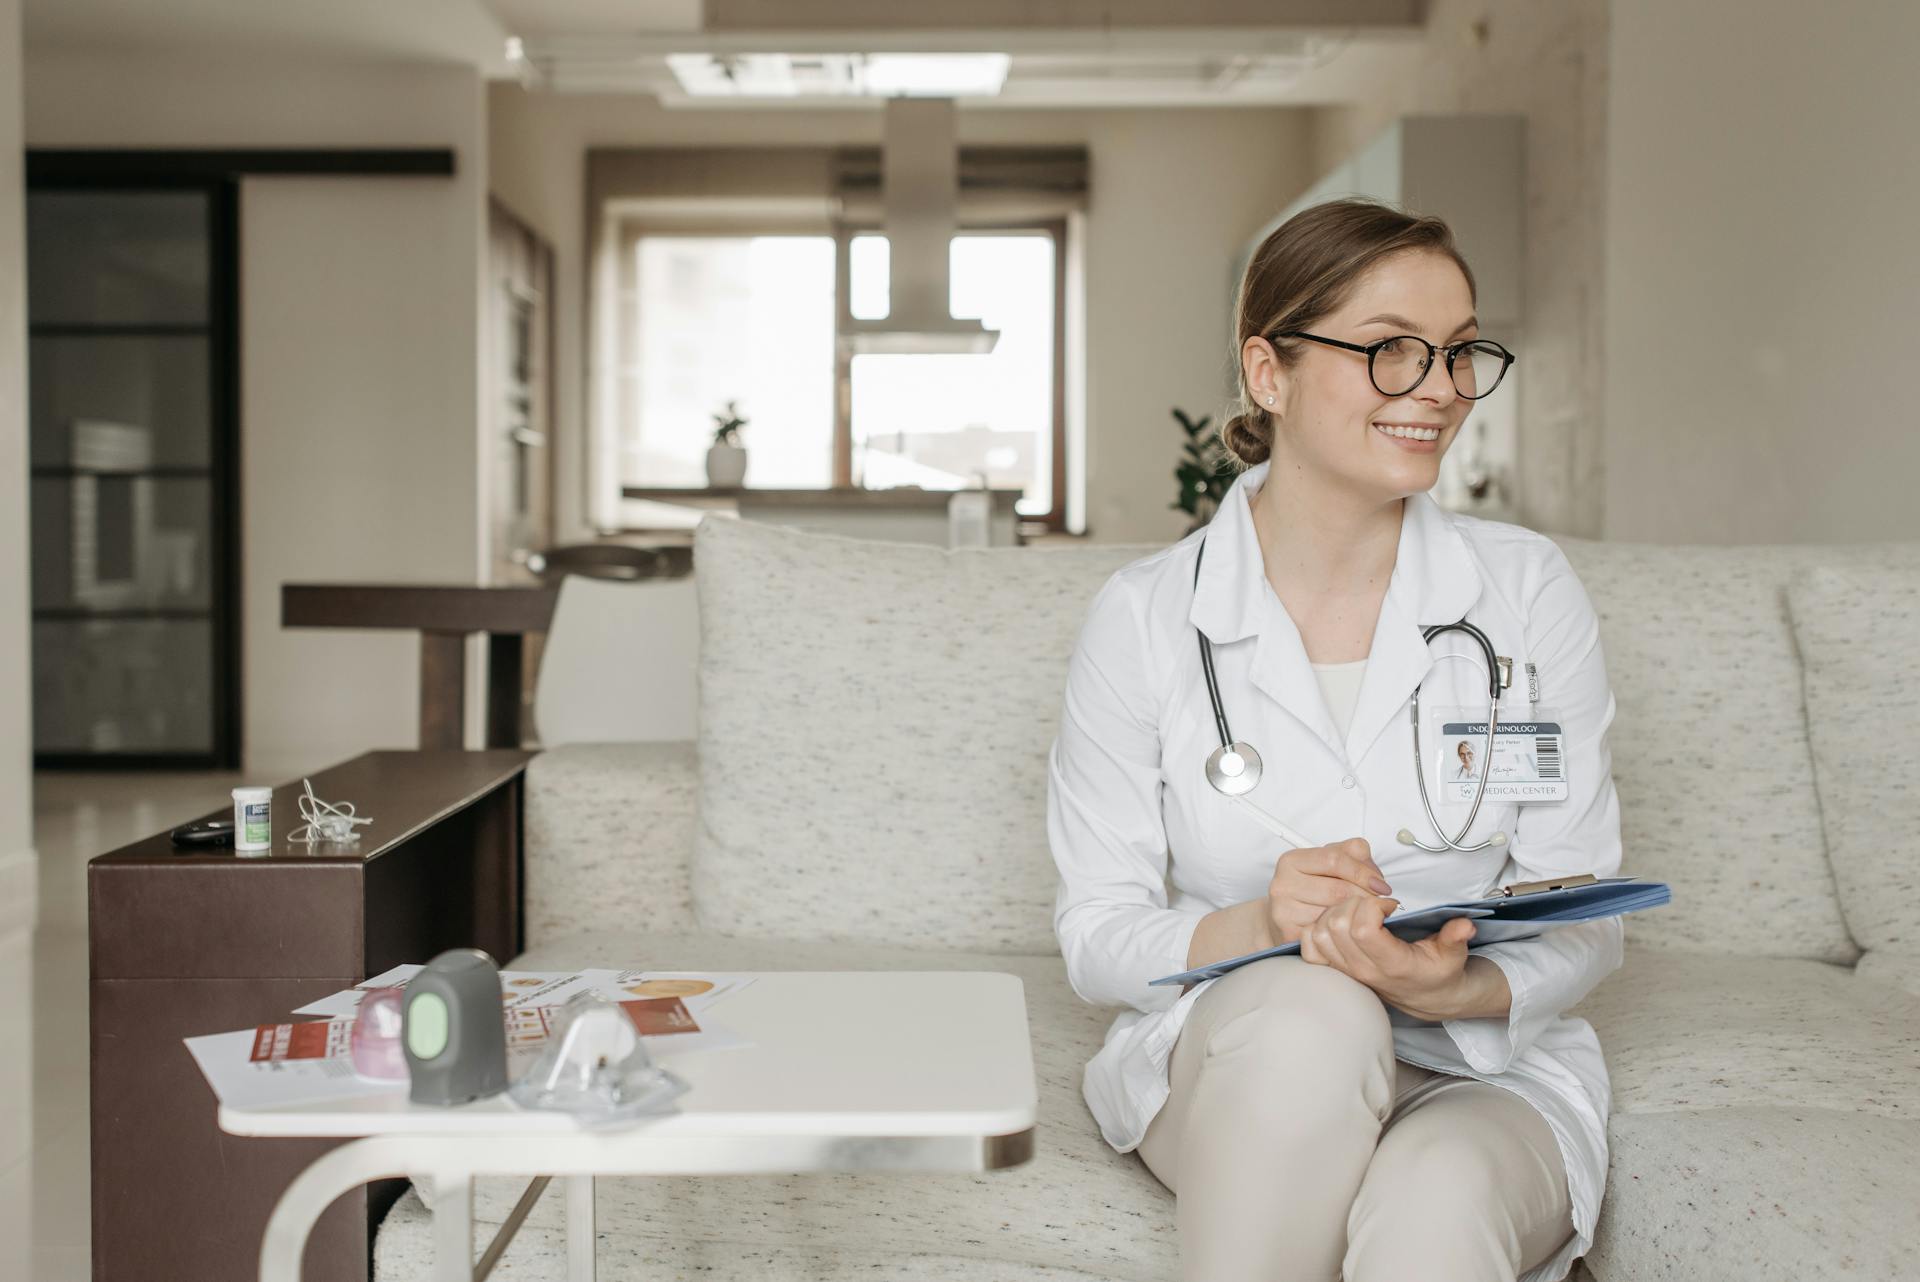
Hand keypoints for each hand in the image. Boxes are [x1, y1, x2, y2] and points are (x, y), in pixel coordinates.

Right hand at [1265, 837, 1393, 946]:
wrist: (1288, 917)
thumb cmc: (1314, 887)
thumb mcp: (1331, 862)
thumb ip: (1354, 855)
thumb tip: (1374, 875)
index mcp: (1292, 860)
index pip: (1334, 860)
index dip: (1363, 873)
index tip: (1381, 885)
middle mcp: (1282, 885)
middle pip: (1338, 890)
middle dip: (1366, 897)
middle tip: (1380, 903)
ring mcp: (1283, 911)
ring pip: (1335, 913)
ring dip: (1357, 916)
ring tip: (1363, 914)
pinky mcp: (1289, 934)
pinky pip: (1327, 933)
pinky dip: (1344, 932)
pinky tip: (1349, 928)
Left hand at [1297, 893, 1479, 1020]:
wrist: (1426, 997)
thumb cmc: (1438, 972)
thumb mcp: (1454, 955)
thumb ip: (1457, 938)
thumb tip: (1464, 925)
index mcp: (1392, 965)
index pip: (1362, 928)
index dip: (1372, 906)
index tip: (1390, 904)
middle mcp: (1363, 970)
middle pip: (1336, 925)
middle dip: (1353, 902)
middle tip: (1373, 903)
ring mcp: (1346, 971)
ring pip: (1319, 932)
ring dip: (1334, 911)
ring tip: (1358, 910)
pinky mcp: (1335, 969)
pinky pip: (1309, 947)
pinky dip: (1317, 927)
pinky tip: (1341, 921)